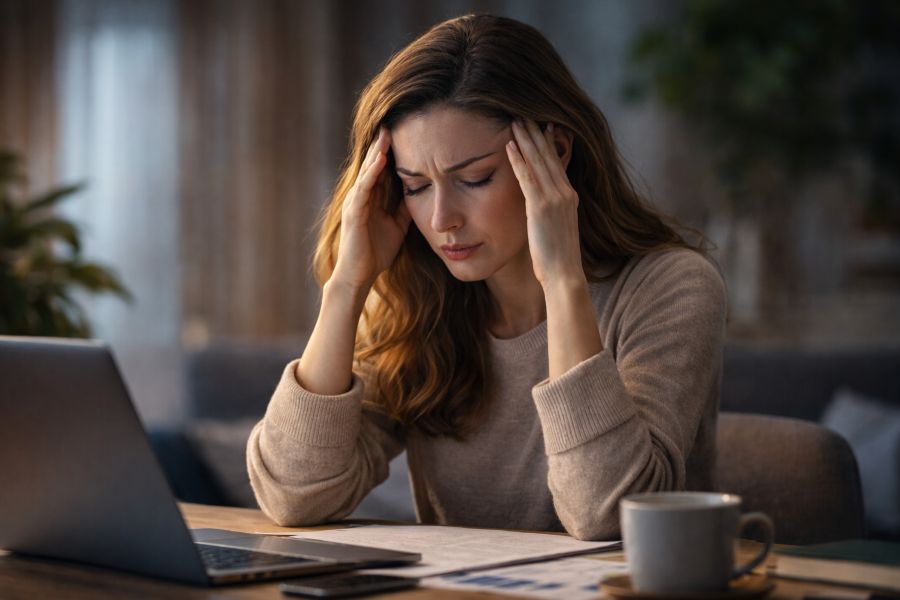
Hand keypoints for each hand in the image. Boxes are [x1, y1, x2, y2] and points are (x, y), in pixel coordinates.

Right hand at [332, 127, 411, 290]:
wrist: (360, 275)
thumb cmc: (376, 252)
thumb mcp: (398, 225)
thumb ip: (404, 208)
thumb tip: (420, 193)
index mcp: (372, 199)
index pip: (381, 170)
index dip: (390, 152)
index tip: (403, 133)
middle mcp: (362, 197)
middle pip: (373, 165)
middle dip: (382, 145)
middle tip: (392, 121)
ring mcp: (356, 203)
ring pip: (367, 172)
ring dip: (376, 152)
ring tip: (386, 133)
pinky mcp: (354, 213)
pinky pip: (364, 188)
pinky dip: (371, 173)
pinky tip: (380, 159)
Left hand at [506, 119, 582, 287]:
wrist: (565, 275)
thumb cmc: (557, 260)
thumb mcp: (556, 230)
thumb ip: (550, 214)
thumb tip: (540, 210)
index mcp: (569, 197)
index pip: (557, 163)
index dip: (548, 142)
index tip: (541, 125)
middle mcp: (565, 193)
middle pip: (549, 155)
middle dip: (536, 133)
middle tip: (525, 113)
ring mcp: (555, 198)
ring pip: (539, 161)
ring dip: (526, 139)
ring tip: (514, 120)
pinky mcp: (541, 207)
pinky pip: (527, 177)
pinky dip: (519, 159)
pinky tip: (509, 145)